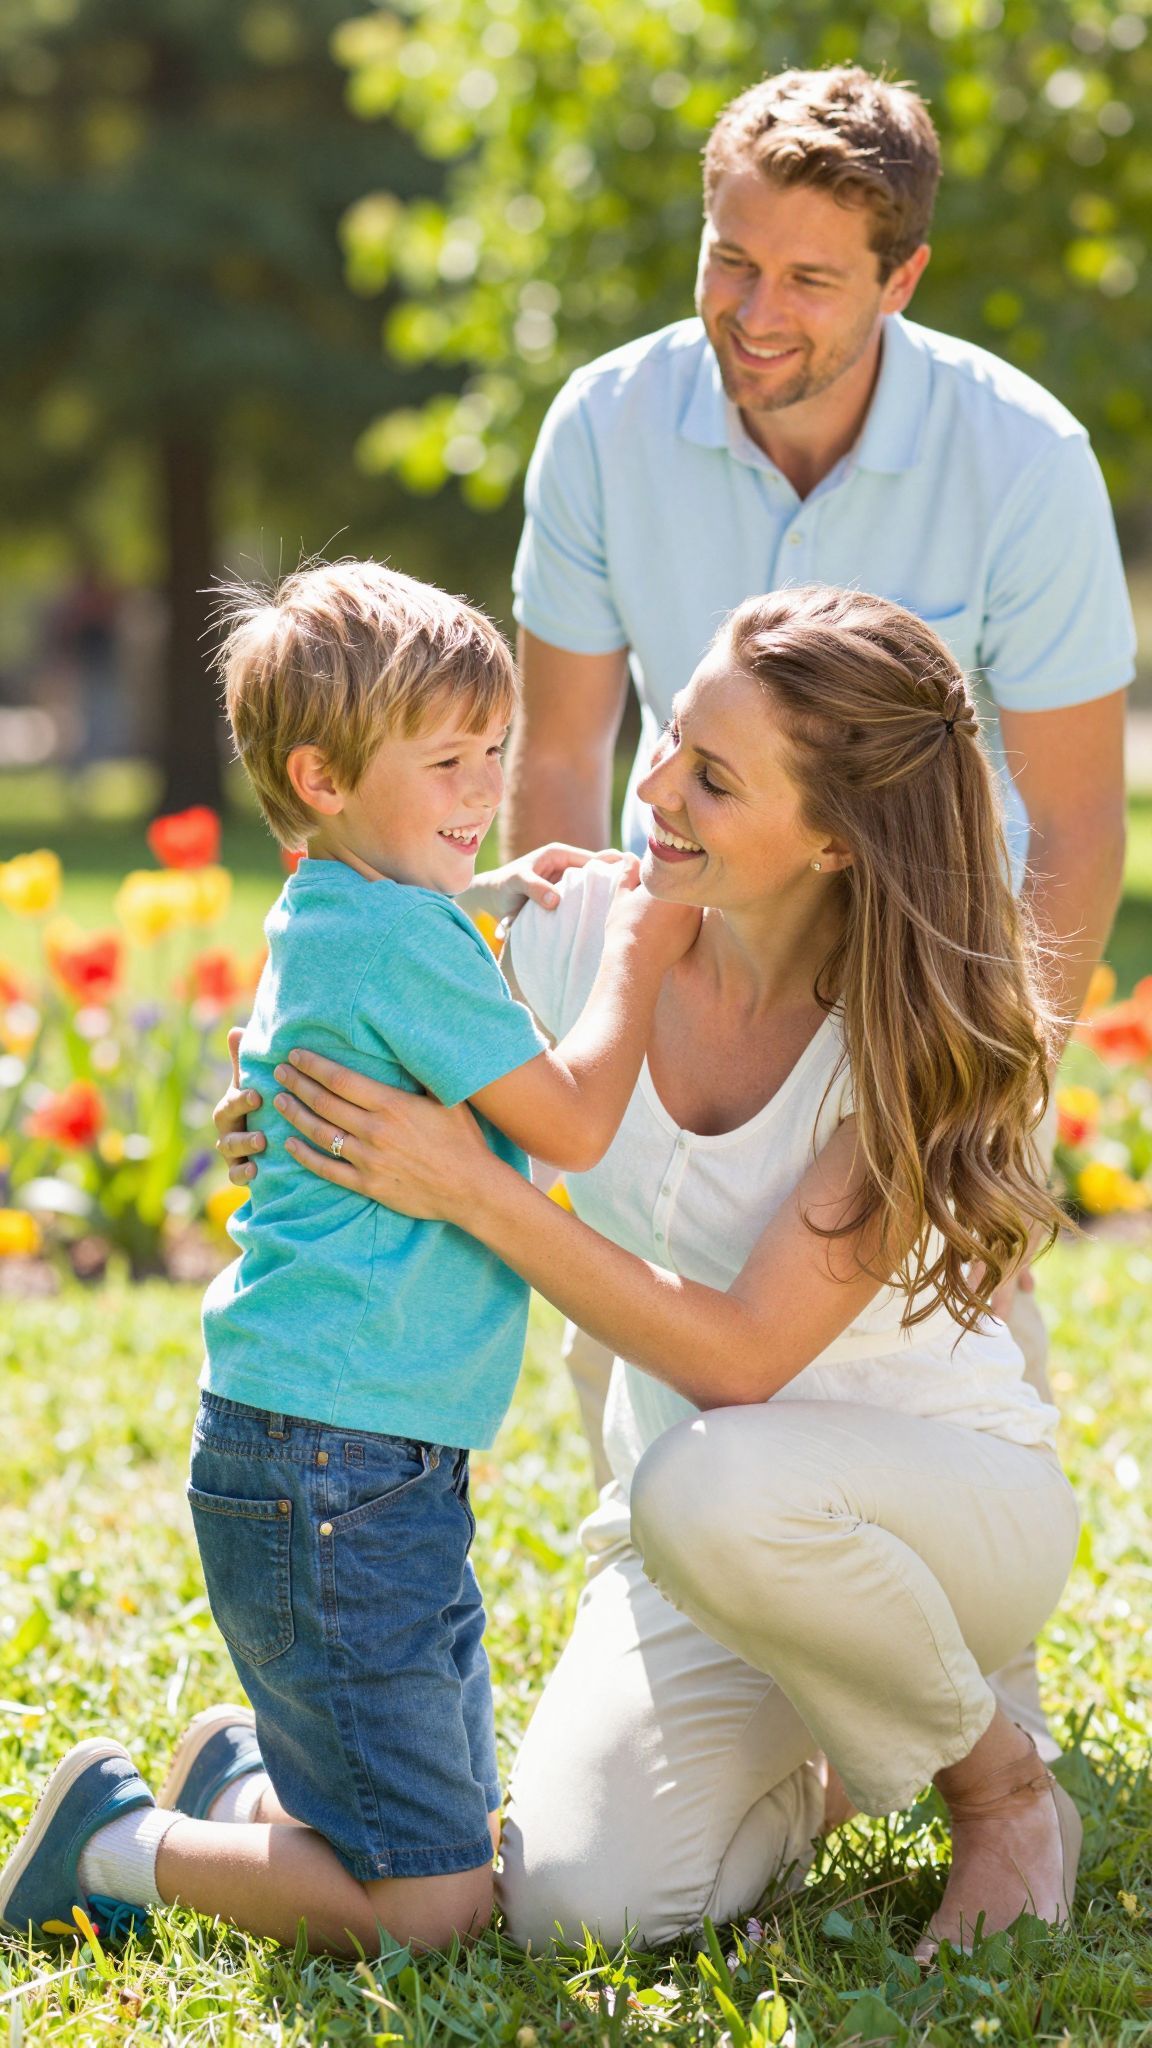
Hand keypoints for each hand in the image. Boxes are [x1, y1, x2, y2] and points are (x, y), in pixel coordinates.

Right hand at [213, 1026, 265, 1184]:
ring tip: (262, 1142)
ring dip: (244, 1146)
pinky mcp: (241, 1171)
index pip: (230, 1101)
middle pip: (224, 1125)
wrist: (276, 1143)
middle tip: (260, 1119)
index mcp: (233, 1105)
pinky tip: (256, 1170)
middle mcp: (229, 1128)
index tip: (257, 1094)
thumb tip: (235, 1030)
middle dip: (240, 1119)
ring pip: (228, 1149)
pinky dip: (242, 1173)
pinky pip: (235, 1176)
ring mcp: (233, 1152)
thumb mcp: (257, 1083)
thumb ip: (246, 1061)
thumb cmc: (265, 1105)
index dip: (241, 1099)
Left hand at [271, 1047, 495, 1220]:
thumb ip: (423, 1073)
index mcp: (392, 1105)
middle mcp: (375, 1130)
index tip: (296, 1055)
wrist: (471, 1188)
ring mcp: (369, 1159)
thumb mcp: (448, 1099)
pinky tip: (290, 1144)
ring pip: (319, 1133)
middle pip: (323, 1102)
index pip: (340, 1079)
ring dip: (295, 1115)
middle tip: (279, 1072)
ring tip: (279, 1101)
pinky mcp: (368, 1185)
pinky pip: (327, 1169)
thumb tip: (411, 1043)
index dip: (314, 1065)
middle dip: (297, 1084)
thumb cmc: (463, 1140)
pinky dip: (304, 1156)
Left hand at [462, 843, 627, 922]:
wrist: (489, 898)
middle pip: (600, 873)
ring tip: (634, 908)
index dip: (612, 868)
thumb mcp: (516, 883)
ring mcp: (568, 883)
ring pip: (595, 888)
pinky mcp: (566, 898)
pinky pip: (586, 901)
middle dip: (617, 881)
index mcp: (560, 854)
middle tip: (641, 893)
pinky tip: (612, 919)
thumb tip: (556, 901)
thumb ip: (534, 888)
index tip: (630, 877)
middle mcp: (568, 866)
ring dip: (609, 897)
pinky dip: (596, 907)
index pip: (593, 859)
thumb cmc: (502, 886)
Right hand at [603, 860, 702, 970]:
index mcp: (673, 882)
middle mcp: (689, 897)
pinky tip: (664, 924)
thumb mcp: (622, 895)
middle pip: (686, 881)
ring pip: (690, 900)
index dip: (662, 866)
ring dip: (680, 900)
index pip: (673, 864)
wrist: (636, 963)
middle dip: (674, 882)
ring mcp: (695, 917)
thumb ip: (629, 872)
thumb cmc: (625, 926)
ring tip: (658, 909)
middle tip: (653, 891)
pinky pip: (691, 918)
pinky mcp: (695, 933)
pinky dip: (681, 918)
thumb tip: (630, 856)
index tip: (652, 872)